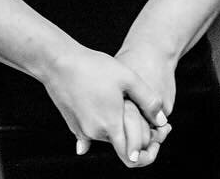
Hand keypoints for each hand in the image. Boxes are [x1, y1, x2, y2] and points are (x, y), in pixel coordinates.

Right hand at [39, 46, 167, 165]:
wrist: (57, 62)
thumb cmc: (94, 66)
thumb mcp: (128, 77)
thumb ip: (148, 100)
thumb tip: (162, 121)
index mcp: (111, 125)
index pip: (132, 156)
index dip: (146, 152)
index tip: (154, 139)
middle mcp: (95, 133)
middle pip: (120, 145)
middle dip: (133, 137)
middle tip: (142, 115)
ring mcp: (81, 130)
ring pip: (106, 137)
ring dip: (116, 127)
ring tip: (121, 103)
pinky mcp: (72, 123)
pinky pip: (91, 132)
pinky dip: (100, 125)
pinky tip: (102, 109)